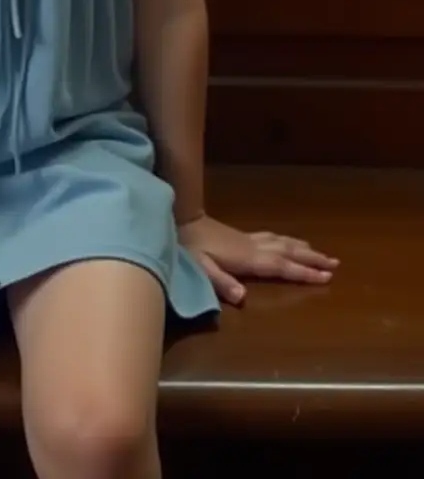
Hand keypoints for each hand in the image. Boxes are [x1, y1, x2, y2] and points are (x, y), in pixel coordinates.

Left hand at [178, 213, 338, 305]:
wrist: (181, 218)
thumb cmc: (188, 247)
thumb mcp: (200, 267)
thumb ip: (220, 282)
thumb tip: (243, 299)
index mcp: (248, 258)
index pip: (281, 267)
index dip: (304, 273)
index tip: (327, 277)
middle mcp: (254, 247)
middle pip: (289, 252)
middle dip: (312, 259)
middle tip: (336, 264)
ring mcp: (250, 239)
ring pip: (283, 242)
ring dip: (304, 248)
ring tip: (321, 254)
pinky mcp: (243, 236)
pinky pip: (274, 238)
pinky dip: (288, 241)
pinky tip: (289, 242)